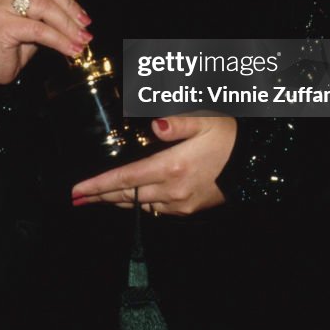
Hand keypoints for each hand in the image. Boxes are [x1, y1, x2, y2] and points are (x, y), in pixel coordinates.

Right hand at [0, 0, 91, 84]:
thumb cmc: (14, 40)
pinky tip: (70, 50)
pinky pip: (39, 29)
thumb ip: (48, 1)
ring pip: (44, 5)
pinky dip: (60, 41)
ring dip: (68, 25)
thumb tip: (78, 7)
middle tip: (85, 23)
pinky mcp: (0, 25)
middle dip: (70, 5)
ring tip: (82, 39)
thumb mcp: (33, 15)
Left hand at [71, 115, 237, 215]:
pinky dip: (138, 204)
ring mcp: (180, 203)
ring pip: (139, 205)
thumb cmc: (228, 136)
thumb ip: (178, 122)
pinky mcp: (188, 209)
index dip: (97, 186)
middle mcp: (172, 190)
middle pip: (126, 196)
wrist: (253, 163)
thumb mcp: (204, 120)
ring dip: (116, 202)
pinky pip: (155, 209)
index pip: (125, 180)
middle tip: (77, 199)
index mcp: (171, 167)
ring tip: (98, 199)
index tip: (76, 191)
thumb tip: (154, 124)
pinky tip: (131, 200)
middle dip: (99, 197)